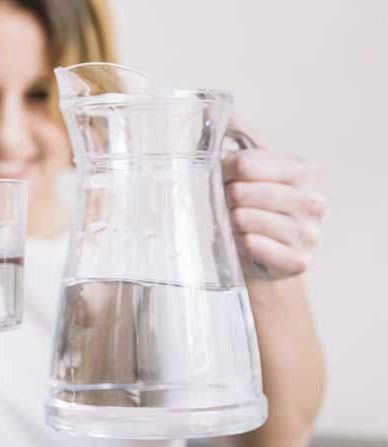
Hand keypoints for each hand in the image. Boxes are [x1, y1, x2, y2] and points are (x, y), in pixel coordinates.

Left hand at [223, 146, 325, 280]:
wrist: (267, 253)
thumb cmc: (256, 203)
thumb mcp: (251, 165)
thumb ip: (235, 134)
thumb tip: (207, 111)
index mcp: (304, 170)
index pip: (244, 163)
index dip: (223, 172)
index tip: (223, 178)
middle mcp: (314, 200)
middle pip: (240, 192)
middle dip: (225, 199)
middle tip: (230, 205)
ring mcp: (310, 232)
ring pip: (243, 219)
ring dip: (231, 222)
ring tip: (238, 224)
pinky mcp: (299, 260)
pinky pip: (252, 245)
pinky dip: (240, 244)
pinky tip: (245, 242)